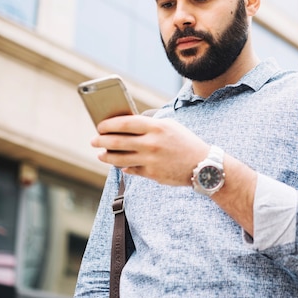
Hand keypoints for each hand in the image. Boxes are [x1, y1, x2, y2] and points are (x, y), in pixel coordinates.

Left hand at [91, 115, 207, 185]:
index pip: (125, 123)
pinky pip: (131, 170)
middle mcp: (152, 143)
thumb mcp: (170, 127)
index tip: (100, 126)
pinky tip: (118, 164)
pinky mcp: (152, 174)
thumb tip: (125, 126)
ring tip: (101, 154)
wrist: (203, 165)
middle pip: (117, 141)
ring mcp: (151, 160)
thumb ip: (149, 125)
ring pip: (119, 158)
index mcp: (157, 127)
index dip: (109, 125)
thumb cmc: (185, 142)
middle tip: (94, 140)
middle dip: (101, 141)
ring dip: (106, 156)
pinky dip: (123, 166)